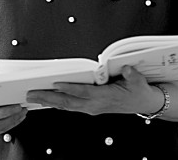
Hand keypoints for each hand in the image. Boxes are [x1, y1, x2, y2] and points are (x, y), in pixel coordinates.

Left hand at [26, 66, 163, 115]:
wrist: (144, 103)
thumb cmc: (138, 91)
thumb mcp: (138, 81)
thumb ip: (131, 75)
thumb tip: (125, 69)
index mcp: (104, 97)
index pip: (83, 92)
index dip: (69, 88)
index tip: (56, 84)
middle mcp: (95, 105)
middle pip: (68, 102)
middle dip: (49, 98)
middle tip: (32, 94)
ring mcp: (92, 108)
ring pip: (67, 106)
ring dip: (49, 102)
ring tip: (34, 97)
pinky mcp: (91, 107)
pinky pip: (71, 106)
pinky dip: (58, 103)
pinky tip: (48, 100)